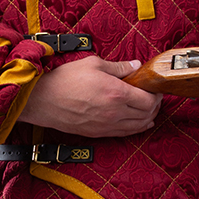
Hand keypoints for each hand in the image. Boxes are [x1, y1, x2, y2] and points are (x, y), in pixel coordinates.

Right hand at [22, 56, 161, 138]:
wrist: (42, 100)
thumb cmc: (65, 80)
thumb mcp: (93, 64)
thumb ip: (119, 67)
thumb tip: (136, 66)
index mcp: (116, 93)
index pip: (148, 100)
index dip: (156, 95)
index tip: (155, 88)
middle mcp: (115, 112)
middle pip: (147, 114)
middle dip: (155, 106)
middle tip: (153, 97)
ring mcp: (107, 125)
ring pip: (138, 127)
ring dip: (147, 118)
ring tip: (149, 110)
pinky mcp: (98, 133)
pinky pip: (124, 133)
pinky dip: (136, 128)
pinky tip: (139, 123)